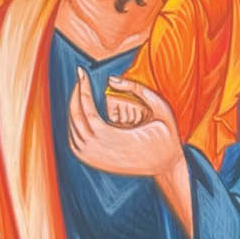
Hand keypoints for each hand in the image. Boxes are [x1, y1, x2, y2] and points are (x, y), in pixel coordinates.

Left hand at [67, 70, 182, 177]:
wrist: (166, 166)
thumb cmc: (166, 135)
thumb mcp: (160, 107)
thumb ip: (137, 90)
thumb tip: (110, 78)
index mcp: (118, 140)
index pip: (89, 113)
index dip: (83, 91)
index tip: (81, 72)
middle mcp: (102, 152)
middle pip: (76, 121)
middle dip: (75, 95)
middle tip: (81, 77)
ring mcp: (97, 160)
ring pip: (72, 131)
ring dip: (74, 109)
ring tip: (81, 90)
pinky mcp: (95, 162)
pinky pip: (75, 141)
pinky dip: (74, 123)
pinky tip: (81, 110)